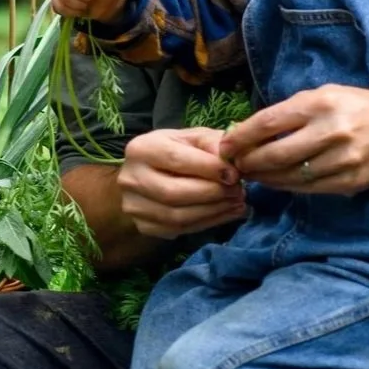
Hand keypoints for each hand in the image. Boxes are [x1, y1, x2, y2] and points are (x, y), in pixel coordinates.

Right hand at [116, 128, 247, 238]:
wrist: (150, 174)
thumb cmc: (176, 151)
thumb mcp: (192, 138)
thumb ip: (212, 143)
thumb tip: (231, 161)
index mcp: (141, 149)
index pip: (176, 160)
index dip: (208, 168)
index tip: (235, 174)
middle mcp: (130, 178)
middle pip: (174, 192)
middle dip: (212, 193)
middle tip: (238, 191)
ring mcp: (134, 205)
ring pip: (177, 216)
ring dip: (213, 211)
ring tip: (237, 203)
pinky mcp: (143, 225)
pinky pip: (178, 230)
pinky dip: (207, 223)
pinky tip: (225, 213)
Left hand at [216, 82, 368, 193]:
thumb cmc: (353, 107)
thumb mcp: (320, 96)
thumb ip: (286, 113)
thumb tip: (243, 131)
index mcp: (320, 104)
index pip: (267, 124)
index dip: (240, 138)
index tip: (225, 146)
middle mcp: (332, 132)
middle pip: (275, 155)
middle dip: (248, 163)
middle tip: (234, 166)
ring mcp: (343, 160)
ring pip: (290, 177)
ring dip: (264, 178)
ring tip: (251, 175)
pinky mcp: (351, 182)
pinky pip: (309, 189)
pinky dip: (286, 186)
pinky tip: (275, 181)